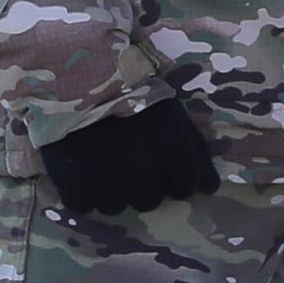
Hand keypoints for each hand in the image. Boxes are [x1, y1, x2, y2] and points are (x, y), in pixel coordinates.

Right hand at [38, 101, 220, 223]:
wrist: (73, 76)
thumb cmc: (130, 92)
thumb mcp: (171, 111)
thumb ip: (196, 149)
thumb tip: (210, 188)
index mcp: (171, 147)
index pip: (185, 187)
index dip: (174, 180)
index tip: (162, 168)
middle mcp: (143, 169)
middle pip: (149, 200)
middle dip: (141, 184)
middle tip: (125, 159)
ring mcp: (107, 181)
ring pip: (116, 206)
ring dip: (111, 190)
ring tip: (100, 161)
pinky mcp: (74, 186)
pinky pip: (84, 204)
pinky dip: (81, 191)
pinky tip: (79, 167)